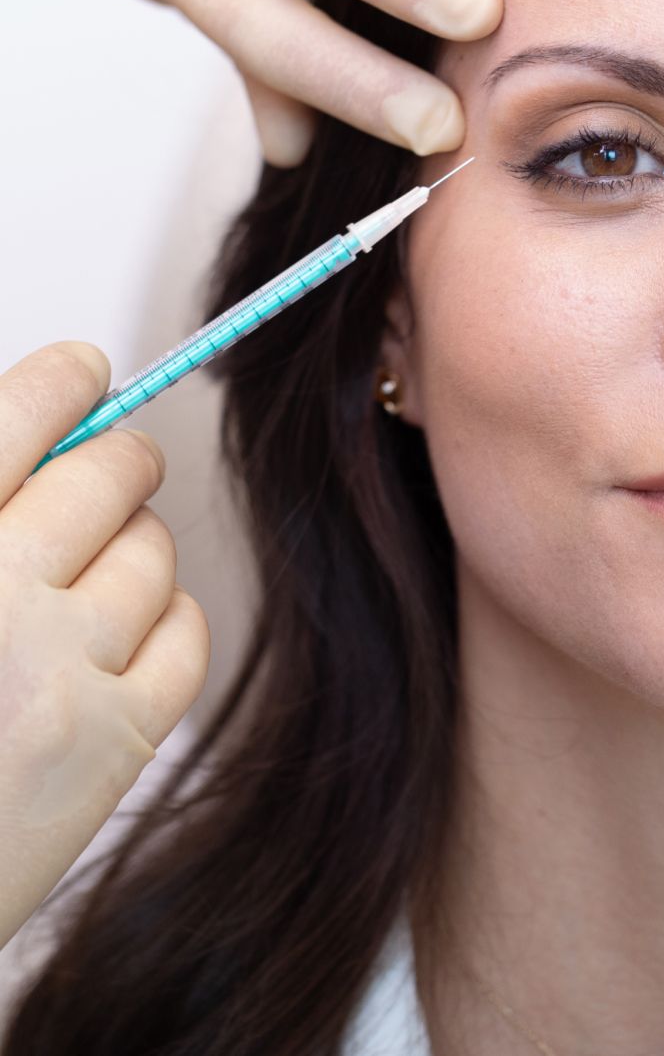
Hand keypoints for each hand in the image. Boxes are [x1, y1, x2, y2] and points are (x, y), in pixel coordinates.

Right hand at [0, 342, 209, 950]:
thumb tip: (43, 431)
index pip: (20, 414)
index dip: (64, 380)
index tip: (82, 374)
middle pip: (111, 472)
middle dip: (118, 460)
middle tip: (114, 467)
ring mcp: (61, 674)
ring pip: (154, 551)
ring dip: (133, 548)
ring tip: (89, 578)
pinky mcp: (116, 744)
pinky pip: (188, 634)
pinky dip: (165, 619)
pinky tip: (123, 634)